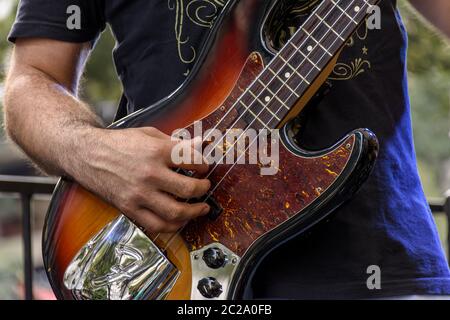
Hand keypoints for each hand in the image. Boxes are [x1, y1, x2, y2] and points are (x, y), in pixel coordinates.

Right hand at [74, 127, 210, 232]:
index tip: (204, 168)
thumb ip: (175, 142)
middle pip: (188, 189)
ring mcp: (139, 194)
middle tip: (205, 186)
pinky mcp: (130, 208)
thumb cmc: (118, 143)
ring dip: (194, 212)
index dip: (203, 165)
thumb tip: (199, 146)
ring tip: (201, 207)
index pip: (192, 161)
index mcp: (156, 151)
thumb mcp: (148, 134)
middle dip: (203, 189)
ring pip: (176, 212)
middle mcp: (149, 174)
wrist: (87, 154)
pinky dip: (174, 225)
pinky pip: (157, 225)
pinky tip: (181, 220)